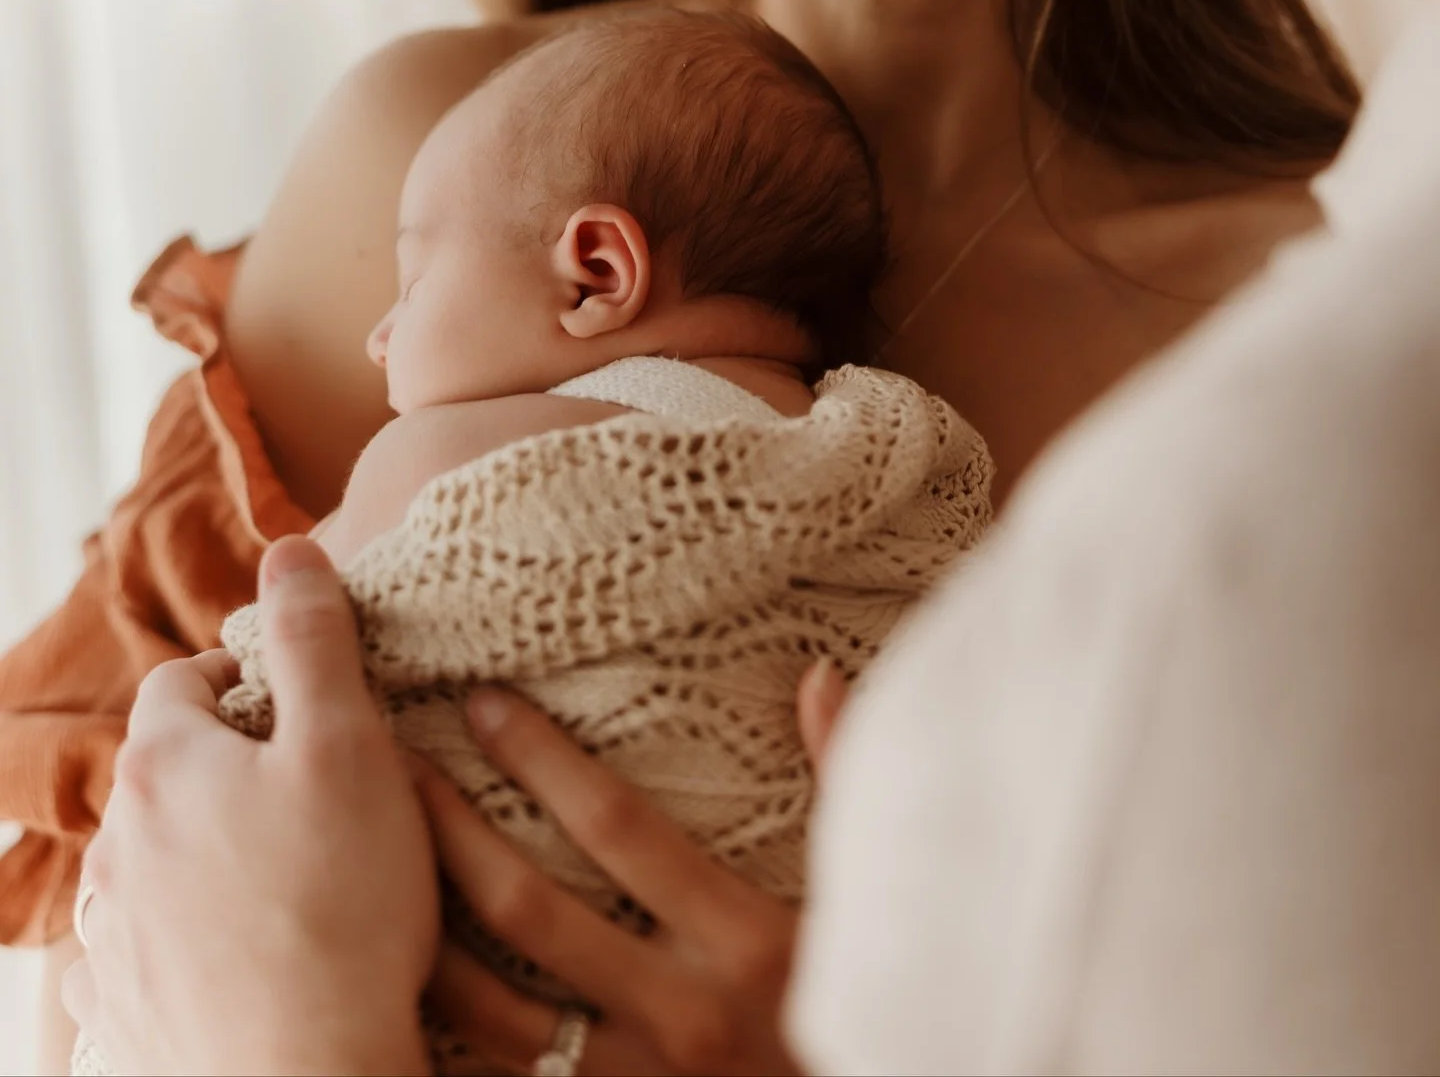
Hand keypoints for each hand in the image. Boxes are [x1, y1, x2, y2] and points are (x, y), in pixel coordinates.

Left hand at [63, 536, 436, 1075]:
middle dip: (231, 767)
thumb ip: (315, 637)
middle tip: (315, 789)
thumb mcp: (349, 743)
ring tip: (288, 879)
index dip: (249, 676)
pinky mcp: (120, 1018)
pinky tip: (239, 958)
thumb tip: (290, 547)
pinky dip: (181, 943)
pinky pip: (141, 957)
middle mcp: (115, 849)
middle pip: (168, 772)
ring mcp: (110, 941)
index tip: (306, 703)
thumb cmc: (339, 908)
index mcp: (164, 768)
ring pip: (153, 864)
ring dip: (205, 855)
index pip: (186, 679)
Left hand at [413, 660, 849, 1075]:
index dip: (541, 760)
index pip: (615, 828)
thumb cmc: (872, 1004)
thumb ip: (844, 783)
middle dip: (450, 831)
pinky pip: (506, 1076)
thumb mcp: (872, 897)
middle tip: (393, 764)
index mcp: (742, 939)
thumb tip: (822, 674)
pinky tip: (401, 981)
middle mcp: (677, 1013)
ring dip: (428, 932)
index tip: (483, 702)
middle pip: (530, 911)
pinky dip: (449, 1032)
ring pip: (494, 1011)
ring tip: (372, 866)